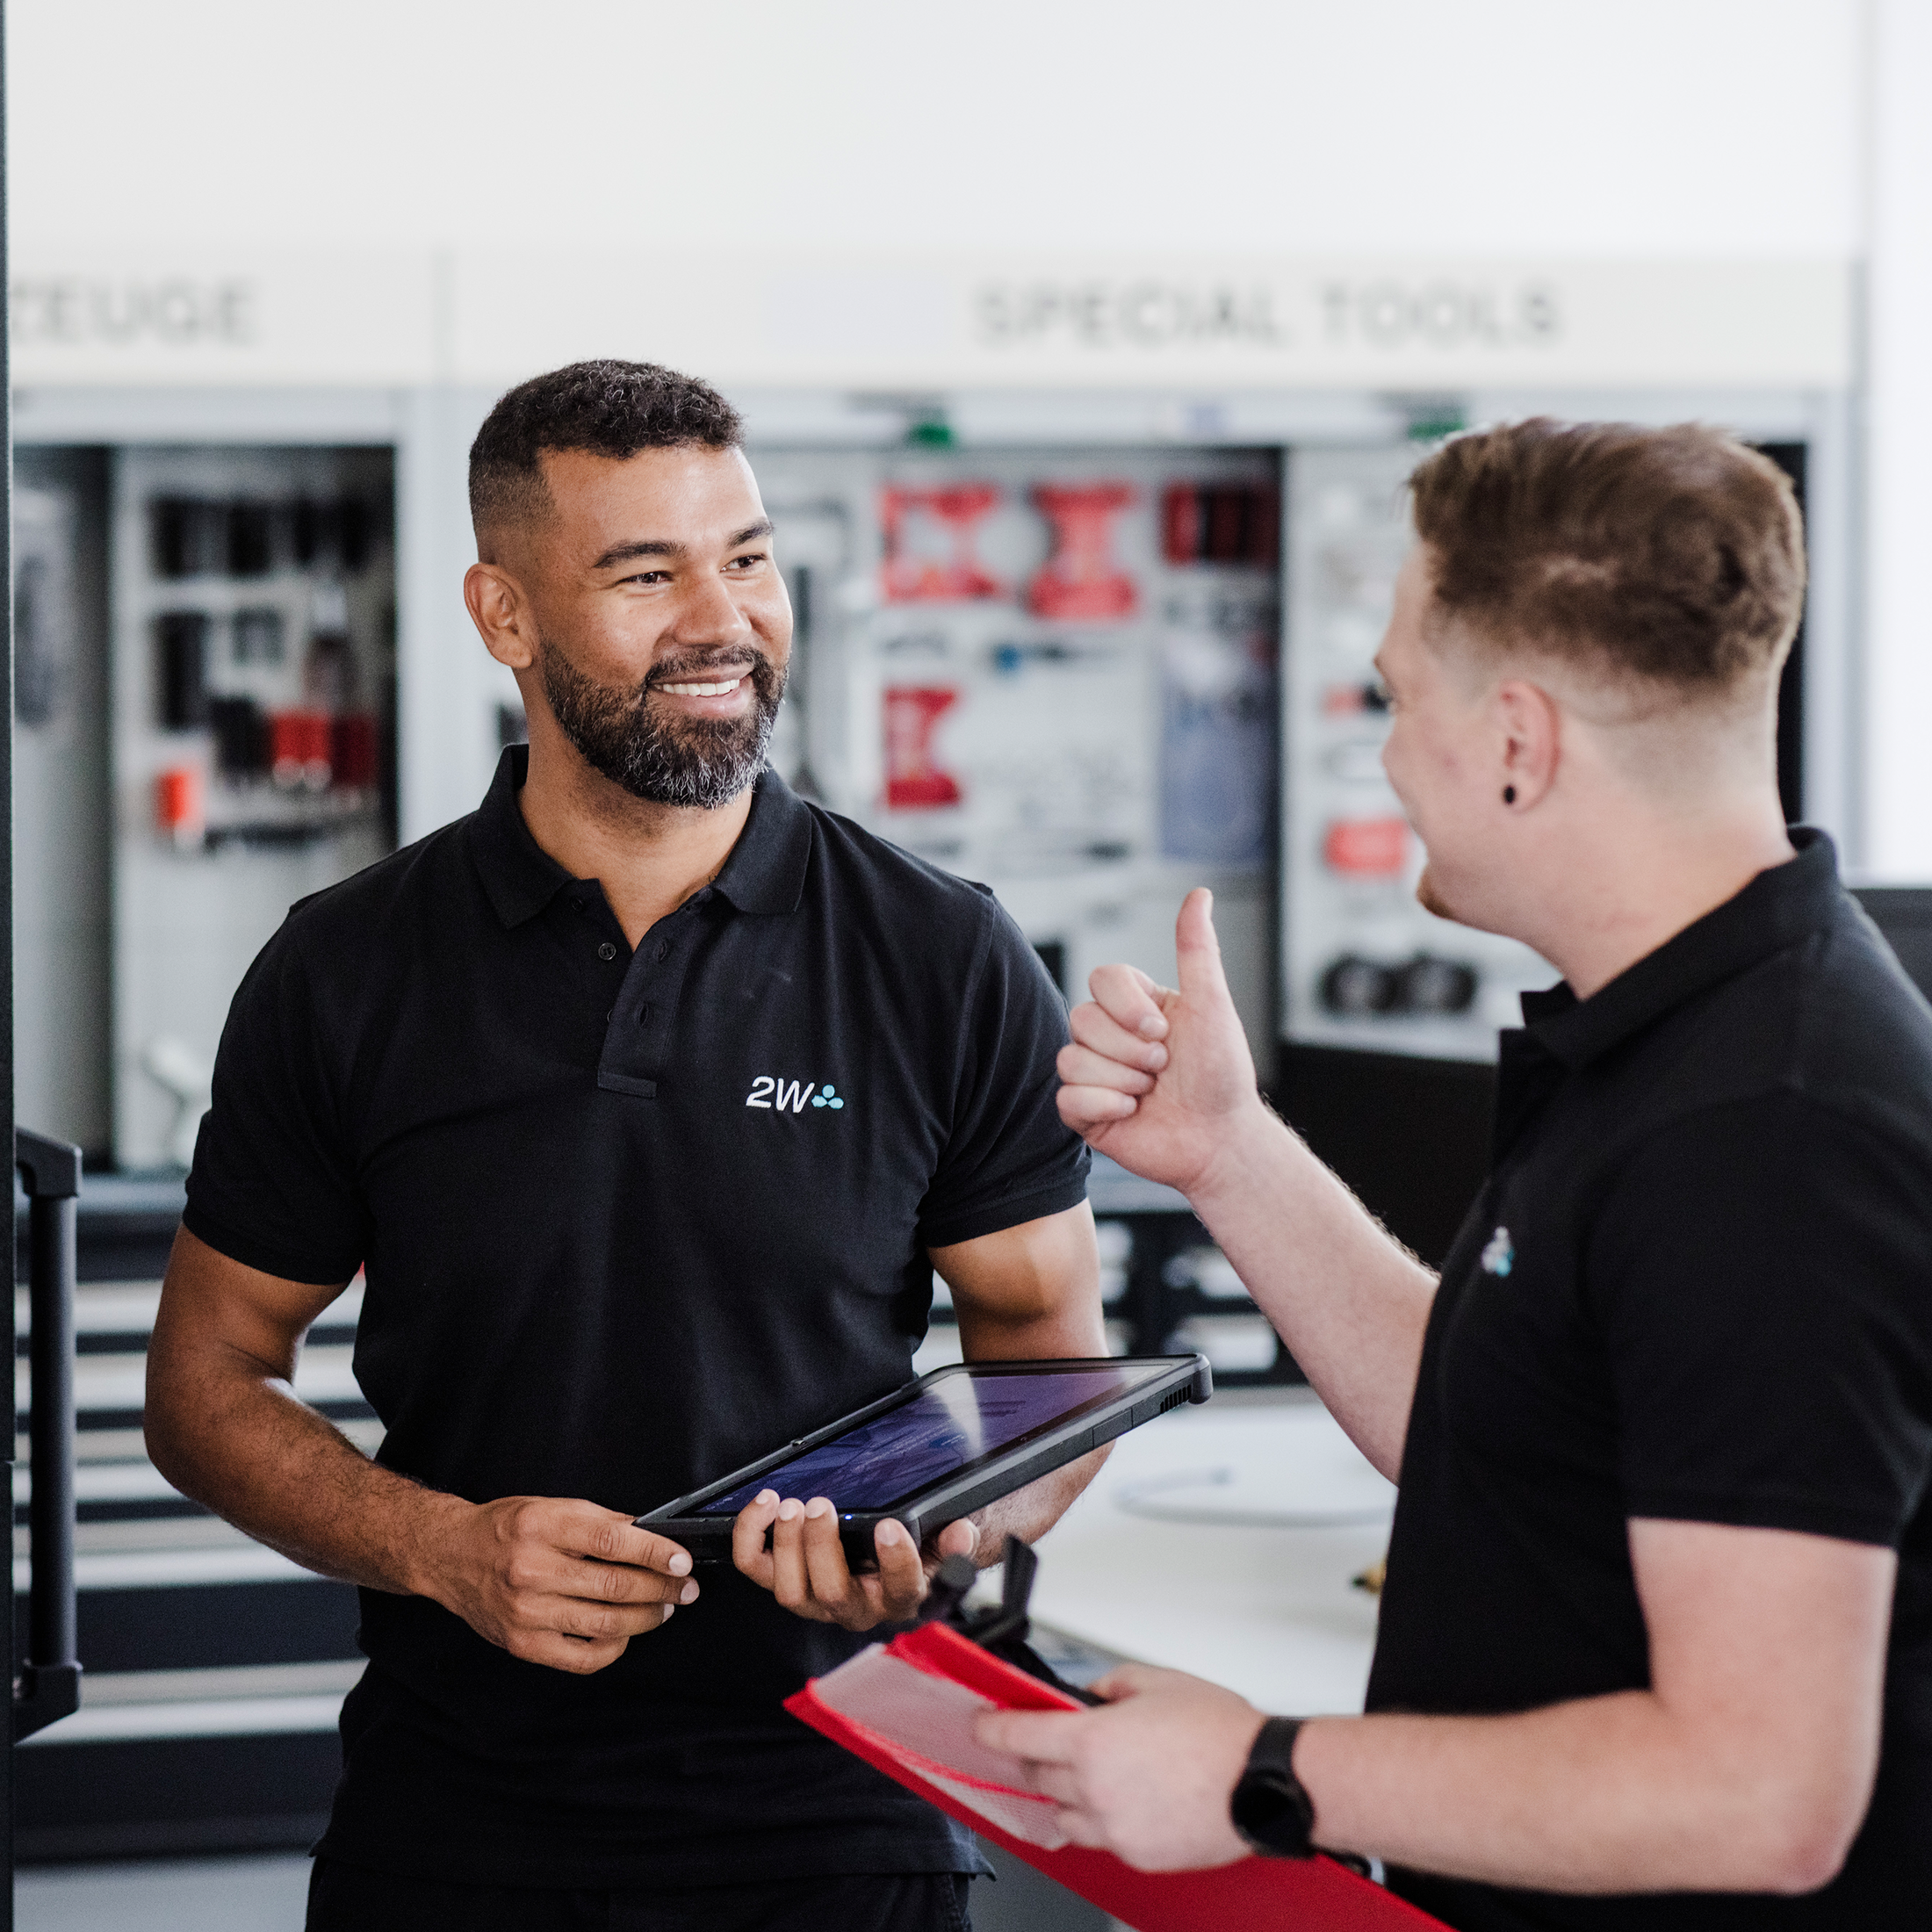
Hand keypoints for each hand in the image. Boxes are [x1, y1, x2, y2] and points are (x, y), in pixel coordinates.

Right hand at [418, 1494, 696, 1674]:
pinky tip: (625, 1632)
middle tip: (686, 1587)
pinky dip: (612, 1647)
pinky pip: (581, 1657)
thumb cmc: (505, 1529)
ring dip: (646, 1618)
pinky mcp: (522, 1644)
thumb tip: (650, 1535)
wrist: (450, 1556)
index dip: (654, 1552)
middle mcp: (531, 1570)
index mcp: (542, 1527)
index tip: (682, 1559)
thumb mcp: (551, 1507)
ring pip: (604, 1623)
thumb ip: (600, 1521)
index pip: (611, 1542)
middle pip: (614, 1586)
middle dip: (662, 1588)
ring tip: (664, 1608)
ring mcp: (526, 1612)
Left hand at [731, 1491, 978, 1630]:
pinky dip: (751, 1537)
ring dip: (786, 1545)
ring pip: (790, 1591)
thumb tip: (961, 1534)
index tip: (890, 1527)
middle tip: (822, 1505)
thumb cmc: (914, 1546)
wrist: (890, 1554)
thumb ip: (954, 1541)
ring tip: (790, 1505)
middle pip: (832, 1593)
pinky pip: (757, 1569)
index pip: (902, 1589)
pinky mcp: (785, 1580)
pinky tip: (763, 1506)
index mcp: (899, 1598)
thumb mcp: (942, 1543)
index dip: (895, 1562)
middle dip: (821, 1548)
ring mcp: (815, 1598)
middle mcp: (855, 1608)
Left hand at [974, 1663, 1265, 1870]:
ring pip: (1063, 1815)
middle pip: (1036, 1777)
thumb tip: (1094, 1696)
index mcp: (1092, 1740)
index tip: (981, 1726)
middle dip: (1035, 1758)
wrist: (1263, 1782)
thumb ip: (1113, 1685)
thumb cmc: (1219, 1732)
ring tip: (1094, 1776)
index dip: (991, 1729)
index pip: (1018, 1736)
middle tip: (1050, 1744)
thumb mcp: (1157, 1681)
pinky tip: (1127, 1801)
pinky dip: (1103, 1820)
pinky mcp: (1136, 1856)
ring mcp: (1114, 1828)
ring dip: (1065, 1795)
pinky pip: (1101, 1839)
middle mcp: (1094, 1788)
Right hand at [1057, 888, 1266, 1193]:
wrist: (1221, 1141)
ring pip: (1071, 1058)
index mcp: (1137, 1006)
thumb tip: (1199, 894)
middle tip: (1163, 1068)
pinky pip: (1067, 1096)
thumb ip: (1196, 949)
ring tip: (1150, 1092)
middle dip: (1130, 1049)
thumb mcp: (1211, 1005)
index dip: (1126, 1006)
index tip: (1163, 1029)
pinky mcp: (1085, 1110)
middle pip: (1082, 1019)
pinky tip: (1132, 1113)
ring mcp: (1095, 1073)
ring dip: (1121, 1079)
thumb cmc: (1223, 1075)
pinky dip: (1105, 1104)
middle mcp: (1111, 1036)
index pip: (1101, 979)